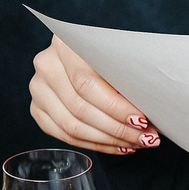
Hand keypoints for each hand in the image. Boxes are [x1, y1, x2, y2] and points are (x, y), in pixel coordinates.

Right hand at [28, 43, 158, 156]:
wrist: (85, 51)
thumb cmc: (110, 52)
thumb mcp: (119, 52)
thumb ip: (127, 74)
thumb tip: (150, 110)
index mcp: (64, 44)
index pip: (87, 84)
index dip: (115, 107)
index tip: (142, 120)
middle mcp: (46, 65)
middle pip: (80, 108)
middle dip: (118, 129)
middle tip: (146, 138)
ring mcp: (38, 88)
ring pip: (71, 126)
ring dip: (108, 140)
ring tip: (135, 143)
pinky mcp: (38, 109)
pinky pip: (64, 135)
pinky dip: (94, 144)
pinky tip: (117, 145)